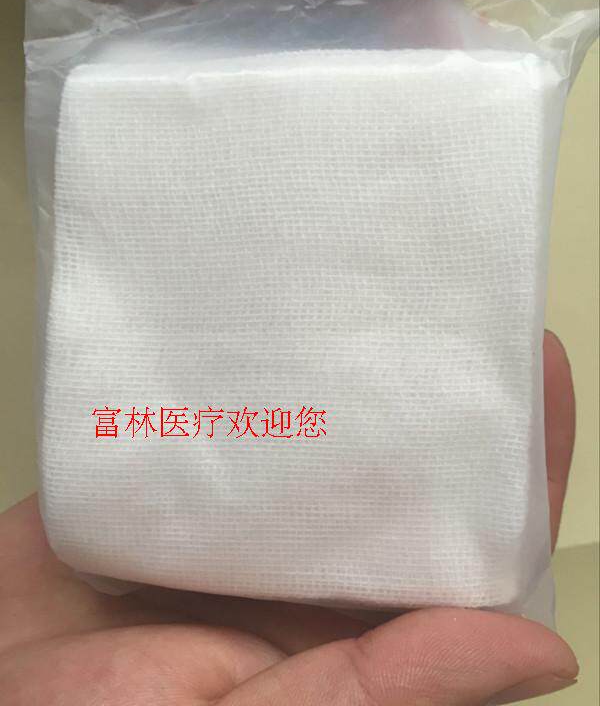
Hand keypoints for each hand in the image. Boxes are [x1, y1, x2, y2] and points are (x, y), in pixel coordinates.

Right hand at [0, 331, 576, 704]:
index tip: (536, 370)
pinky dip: (257, 375)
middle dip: (436, 392)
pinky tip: (272, 323)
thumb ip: (383, 693)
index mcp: (358, 627)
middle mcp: (314, 566)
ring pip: (321, 434)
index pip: (467, 540)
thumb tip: (535, 653)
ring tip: (373, 296)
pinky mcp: (183, 481)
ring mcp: (248, 518)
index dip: (514, 462)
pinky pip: (235, 419)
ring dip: (348, 374)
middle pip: (401, 469)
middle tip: (456, 304)